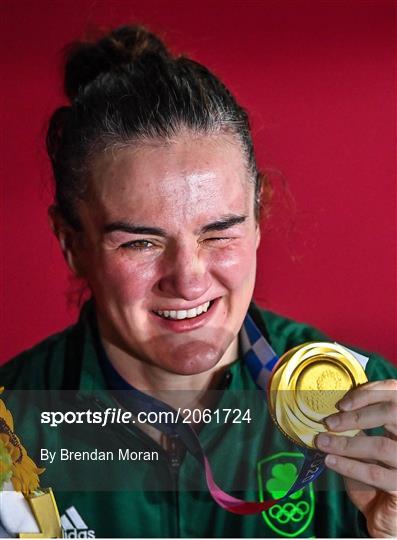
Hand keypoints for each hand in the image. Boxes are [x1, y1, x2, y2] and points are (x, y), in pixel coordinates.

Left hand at [315, 379, 396, 537]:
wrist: (385, 516)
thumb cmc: (375, 474)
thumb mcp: (366, 444)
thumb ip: (359, 425)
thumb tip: (333, 407)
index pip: (395, 393)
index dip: (370, 392)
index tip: (342, 402)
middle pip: (392, 413)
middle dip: (356, 415)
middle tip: (328, 422)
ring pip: (381, 445)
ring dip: (346, 443)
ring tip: (322, 442)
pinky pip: (375, 473)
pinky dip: (349, 466)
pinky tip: (330, 461)